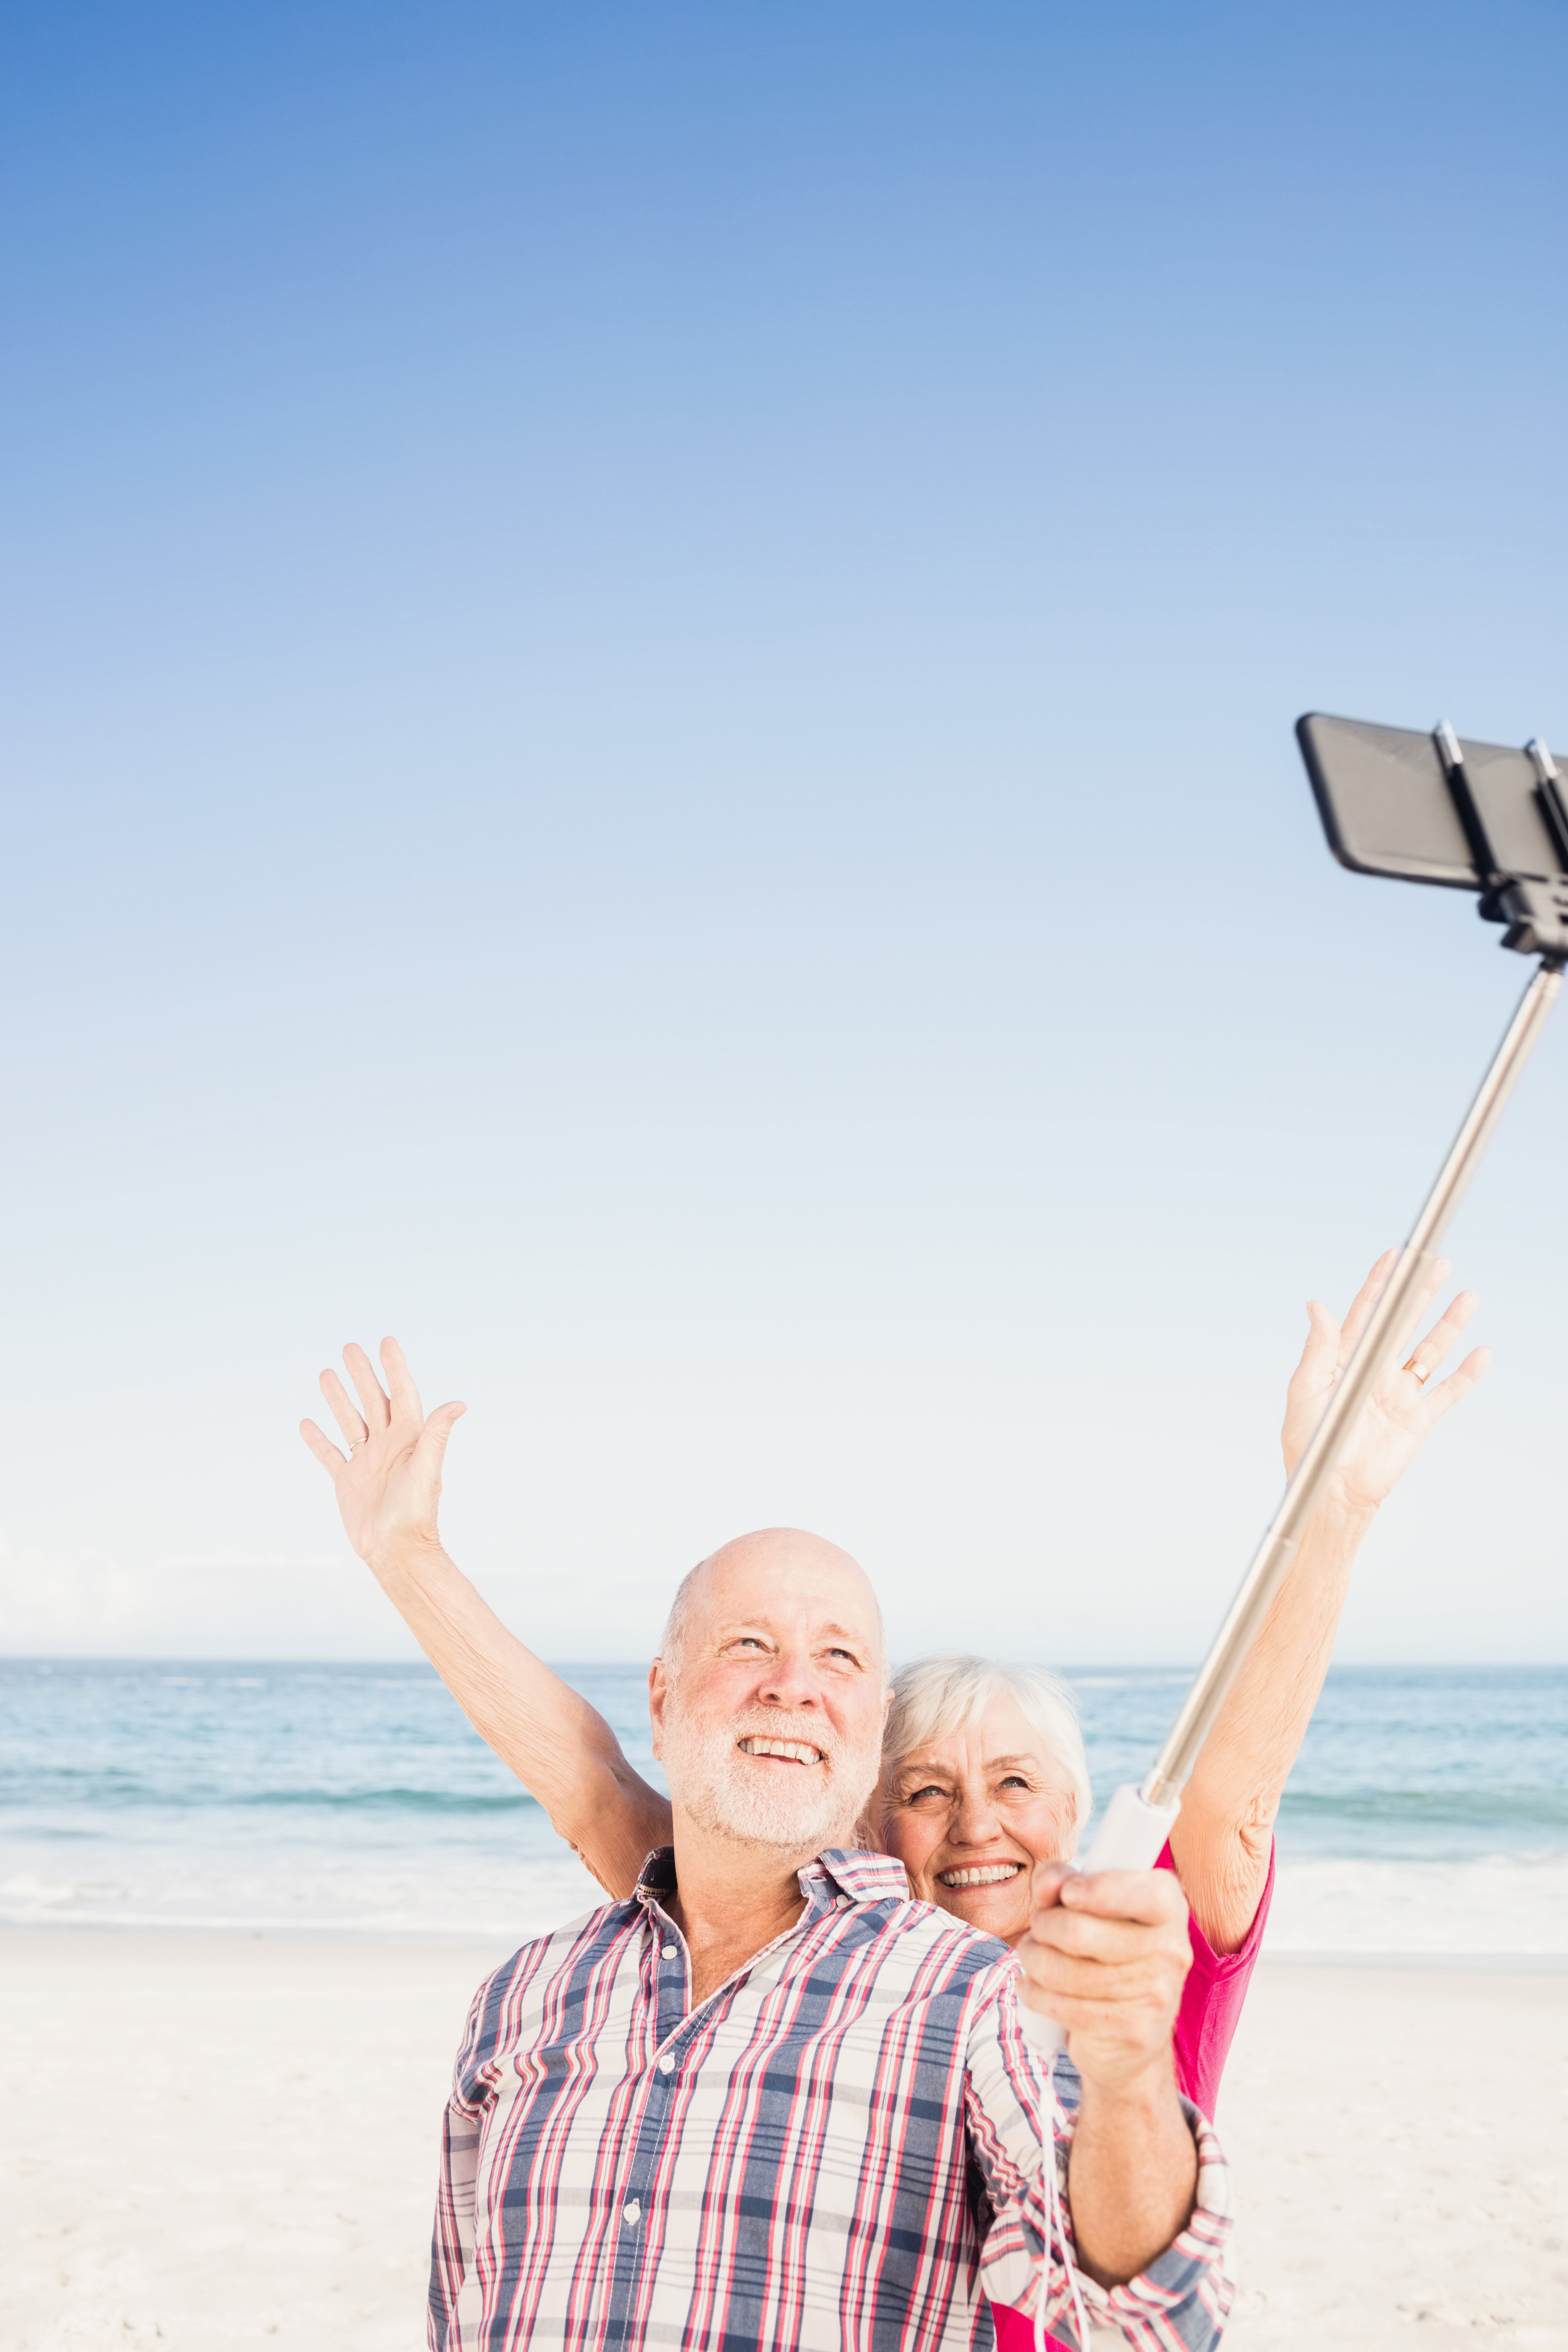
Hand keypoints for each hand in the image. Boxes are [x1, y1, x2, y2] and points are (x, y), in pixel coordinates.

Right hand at [300, 1339, 465, 1569]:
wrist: (397, 1551)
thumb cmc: (416, 1513)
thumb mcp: (427, 1469)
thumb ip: (437, 1434)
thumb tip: (459, 1403)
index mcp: (410, 1439)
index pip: (402, 1393)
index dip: (395, 1368)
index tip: (387, 1341)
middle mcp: (388, 1446)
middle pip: (373, 1401)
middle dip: (362, 1374)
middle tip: (349, 1348)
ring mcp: (367, 1463)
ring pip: (350, 1422)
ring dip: (338, 1399)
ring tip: (326, 1373)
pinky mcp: (348, 1482)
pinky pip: (330, 1455)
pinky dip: (318, 1440)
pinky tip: (307, 1423)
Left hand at [1019, 1862, 1189, 2095]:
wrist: (1131, 2032)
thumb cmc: (1104, 1948)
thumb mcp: (1087, 1902)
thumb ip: (1062, 1879)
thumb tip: (1047, 1884)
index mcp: (1169, 1908)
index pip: (1148, 1895)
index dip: (1100, 1891)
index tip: (1067, 1893)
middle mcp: (1170, 1950)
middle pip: (1079, 1932)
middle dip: (1043, 1925)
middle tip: (1038, 1925)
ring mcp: (1155, 1996)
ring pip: (1061, 1971)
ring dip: (1032, 1959)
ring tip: (1033, 1954)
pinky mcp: (1130, 2032)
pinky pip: (1058, 2006)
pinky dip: (1033, 1993)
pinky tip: (1034, 1986)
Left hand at [1281, 1250, 1489, 1514]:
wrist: (1332, 1490)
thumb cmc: (1309, 1443)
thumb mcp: (1306, 1390)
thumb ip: (1318, 1347)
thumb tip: (1316, 1305)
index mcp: (1346, 1361)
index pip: (1367, 1313)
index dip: (1380, 1284)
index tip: (1395, 1257)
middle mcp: (1375, 1371)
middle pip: (1403, 1323)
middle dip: (1420, 1294)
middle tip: (1437, 1265)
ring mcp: (1399, 1393)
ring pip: (1430, 1351)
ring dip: (1449, 1325)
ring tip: (1467, 1297)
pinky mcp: (1418, 1419)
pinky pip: (1448, 1392)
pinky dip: (1467, 1374)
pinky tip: (1481, 1353)